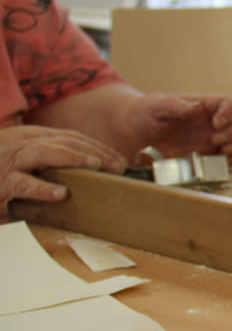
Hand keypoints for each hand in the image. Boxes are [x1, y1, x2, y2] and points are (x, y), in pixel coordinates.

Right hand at [0, 125, 126, 211]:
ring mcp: (9, 160)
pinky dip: (42, 188)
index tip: (120, 159)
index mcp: (29, 137)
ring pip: (45, 152)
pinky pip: (22, 183)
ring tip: (96, 167)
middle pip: (64, 141)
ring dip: (73, 158)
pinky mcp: (0, 181)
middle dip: (95, 152)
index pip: (70, 138)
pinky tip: (61, 193)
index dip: (97, 147)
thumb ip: (48, 167)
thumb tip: (83, 180)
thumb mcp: (24, 165)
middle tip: (119, 165)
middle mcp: (21, 143)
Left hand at [127, 93, 231, 164]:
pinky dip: (230, 160)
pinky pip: (230, 156)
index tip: (217, 123)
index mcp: (203, 105)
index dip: (228, 112)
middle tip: (215, 140)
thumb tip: (195, 108)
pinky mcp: (208, 153)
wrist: (136, 132)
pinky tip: (219, 161)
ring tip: (221, 151)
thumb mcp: (155, 105)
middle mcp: (211, 120)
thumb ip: (174, 105)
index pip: (227, 103)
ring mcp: (212, 137)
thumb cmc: (145, 113)